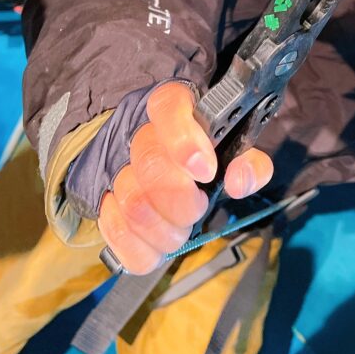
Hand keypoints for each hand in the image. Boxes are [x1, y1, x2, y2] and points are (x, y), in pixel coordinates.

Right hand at [98, 81, 273, 273]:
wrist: (178, 167)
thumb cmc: (211, 154)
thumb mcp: (238, 150)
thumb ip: (249, 161)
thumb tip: (239, 182)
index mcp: (176, 106)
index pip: (168, 107)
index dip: (183, 140)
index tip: (206, 171)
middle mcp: (140, 131)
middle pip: (149, 163)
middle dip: (180, 199)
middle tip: (198, 209)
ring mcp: (117, 165)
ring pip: (131, 200)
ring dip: (163, 228)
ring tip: (181, 230)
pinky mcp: (105, 199)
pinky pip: (111, 228)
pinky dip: (139, 247)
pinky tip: (158, 246)